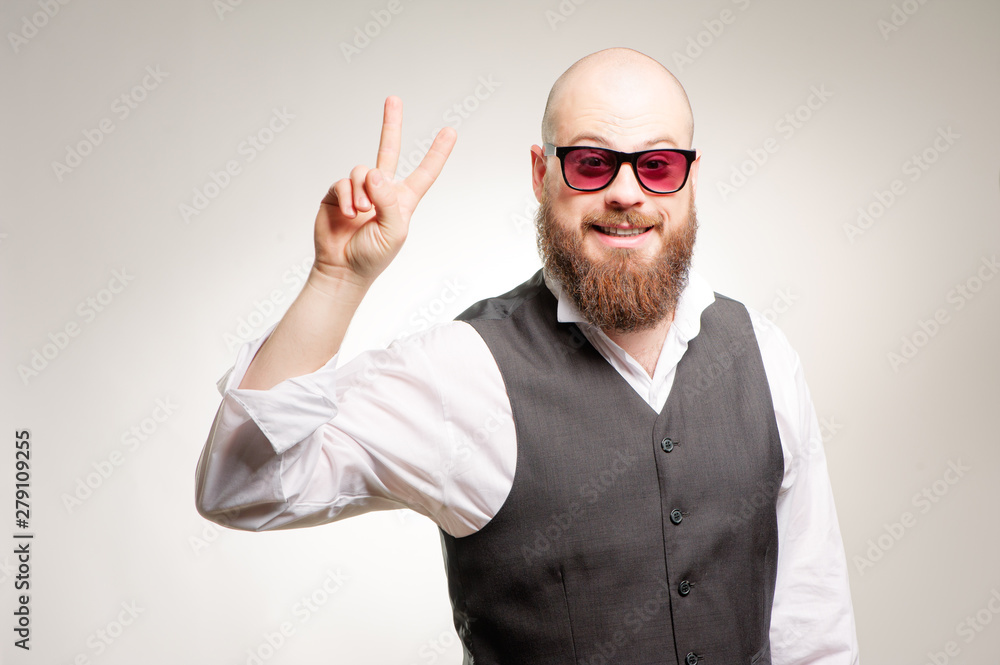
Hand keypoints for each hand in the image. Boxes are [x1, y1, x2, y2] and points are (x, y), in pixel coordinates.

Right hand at [313, 96, 456, 287]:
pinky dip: (347, 197)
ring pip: (363, 170)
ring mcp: (359, 190)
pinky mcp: (337, 194)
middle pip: (389, 150)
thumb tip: (374, 172)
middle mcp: (382, 190)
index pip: (425, 173)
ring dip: (363, 193)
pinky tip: (349, 214)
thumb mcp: (393, 231)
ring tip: (362, 214)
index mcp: (403, 200)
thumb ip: (388, 200)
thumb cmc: (373, 255)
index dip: (437, 153)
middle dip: (391, 124)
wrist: (342, 269)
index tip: (450, 131)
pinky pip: (343, 182)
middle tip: (393, 99)